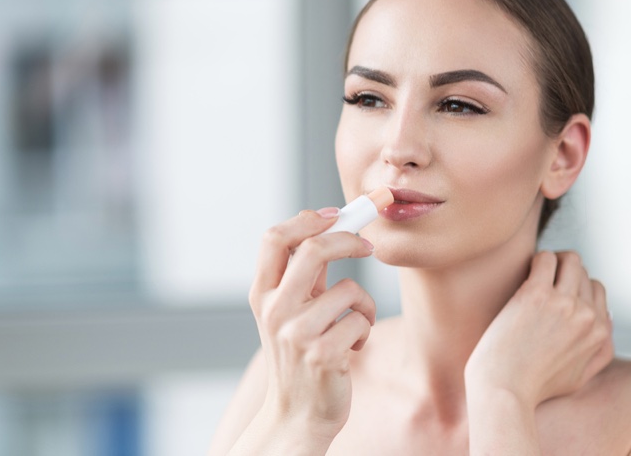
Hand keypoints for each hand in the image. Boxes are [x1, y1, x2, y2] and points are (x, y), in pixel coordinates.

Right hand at [248, 208, 376, 442]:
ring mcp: (297, 333)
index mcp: (262, 295)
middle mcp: (274, 311)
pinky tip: (353, 347)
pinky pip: (362, 319)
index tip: (335, 214)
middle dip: (348, 240)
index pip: (274, 239)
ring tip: (358, 321)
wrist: (297, 414)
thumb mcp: (290, 312)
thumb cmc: (300, 356)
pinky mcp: (324, 354)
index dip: (307, 219)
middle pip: (313, 249)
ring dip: (364, 302)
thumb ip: (304, 275)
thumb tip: (333, 226)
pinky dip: (366, 328)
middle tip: (368, 245)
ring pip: (349, 288)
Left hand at [465, 251, 613, 408]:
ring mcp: (563, 303)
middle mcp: (587, 316)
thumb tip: (606, 322)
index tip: (555, 288)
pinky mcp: (536, 295)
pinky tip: (525, 270)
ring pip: (570, 259)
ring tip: (535, 270)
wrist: (504, 390)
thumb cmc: (533, 387)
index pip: (597, 290)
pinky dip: (537, 259)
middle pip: (583, 273)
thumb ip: (599, 352)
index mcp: (600, 333)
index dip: (576, 286)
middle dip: (564, 270)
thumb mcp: (579, 377)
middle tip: (542, 277)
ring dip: (553, 260)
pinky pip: (545, 258)